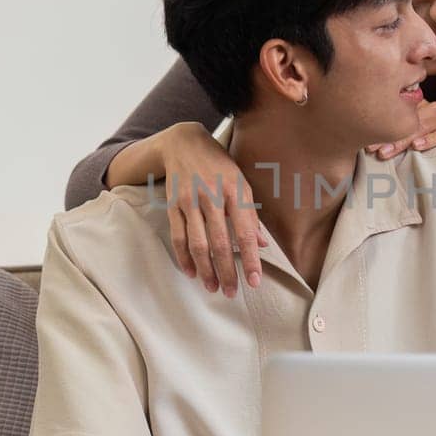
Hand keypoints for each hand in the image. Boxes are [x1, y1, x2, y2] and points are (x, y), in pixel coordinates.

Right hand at [160, 124, 266, 296]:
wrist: (183, 143)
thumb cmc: (219, 166)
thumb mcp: (241, 183)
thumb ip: (250, 215)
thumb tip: (263, 245)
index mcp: (234, 191)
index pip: (245, 233)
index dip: (251, 259)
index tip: (255, 281)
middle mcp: (211, 197)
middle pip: (220, 243)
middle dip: (227, 271)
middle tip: (231, 293)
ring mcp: (189, 202)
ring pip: (197, 243)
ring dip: (205, 270)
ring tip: (213, 287)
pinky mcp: (172, 205)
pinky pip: (178, 237)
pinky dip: (184, 257)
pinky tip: (191, 272)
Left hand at [367, 100, 435, 160]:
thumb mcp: (415, 141)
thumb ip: (399, 138)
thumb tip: (369, 147)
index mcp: (420, 108)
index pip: (399, 117)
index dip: (383, 130)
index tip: (367, 145)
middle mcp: (433, 108)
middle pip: (408, 122)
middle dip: (390, 137)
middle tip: (374, 150)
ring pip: (423, 126)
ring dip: (405, 140)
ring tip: (389, 151)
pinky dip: (431, 139)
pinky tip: (418, 147)